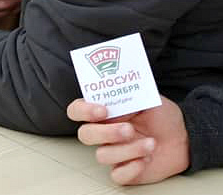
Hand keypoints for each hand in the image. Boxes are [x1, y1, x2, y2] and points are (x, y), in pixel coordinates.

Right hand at [67, 96, 189, 184]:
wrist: (184, 136)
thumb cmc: (161, 114)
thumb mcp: (146, 96)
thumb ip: (129, 93)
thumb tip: (117, 88)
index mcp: (103, 111)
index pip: (77, 110)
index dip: (83, 111)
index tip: (102, 110)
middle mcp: (104, 132)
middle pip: (85, 135)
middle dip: (106, 133)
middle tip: (128, 129)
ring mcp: (113, 152)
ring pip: (102, 155)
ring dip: (127, 150)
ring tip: (150, 144)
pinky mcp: (125, 170)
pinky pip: (117, 175)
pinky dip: (131, 168)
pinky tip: (145, 159)